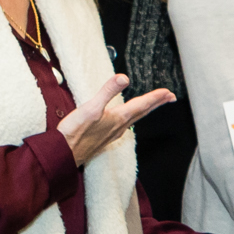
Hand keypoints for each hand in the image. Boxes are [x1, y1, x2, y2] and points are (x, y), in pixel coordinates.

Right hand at [57, 75, 174, 169]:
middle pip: (142, 112)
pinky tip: (127, 119)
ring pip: (135, 119)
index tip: (168, 92)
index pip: (142, 105)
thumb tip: (124, 78)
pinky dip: (132, 117)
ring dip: (146, 110)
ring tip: (153, 104)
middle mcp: (119, 127)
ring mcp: (112, 134)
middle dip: (156, 104)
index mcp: (118, 118)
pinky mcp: (104, 138)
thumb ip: (107, 91)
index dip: (156, 97)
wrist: (63, 155)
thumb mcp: (91, 107)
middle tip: (170, 97)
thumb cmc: (75, 132)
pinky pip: (125, 125)